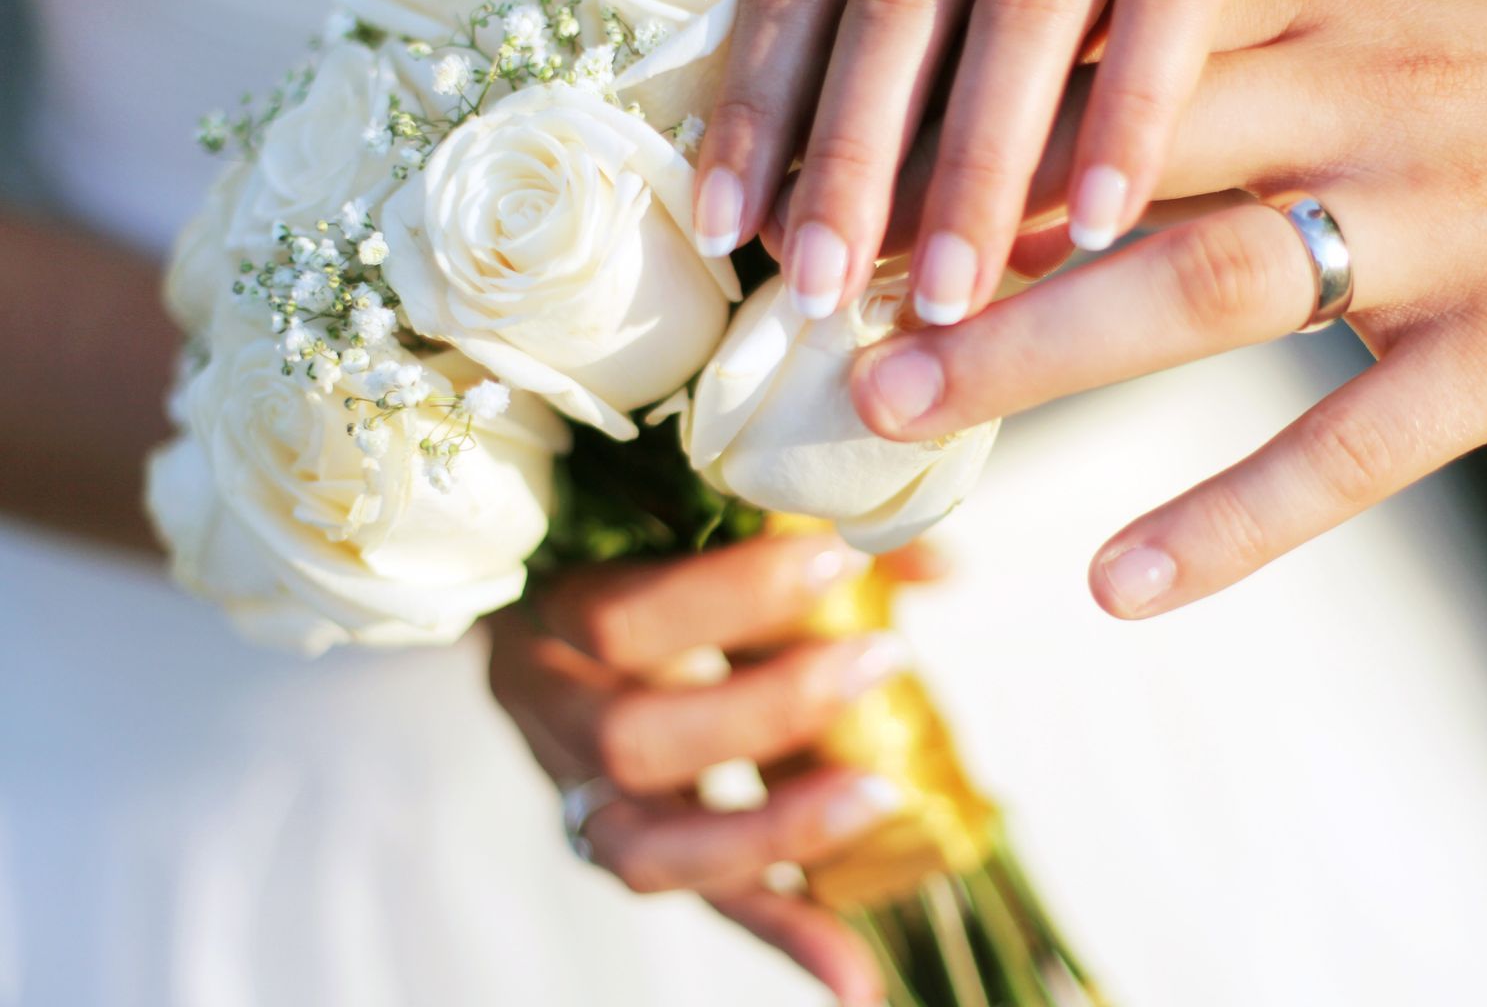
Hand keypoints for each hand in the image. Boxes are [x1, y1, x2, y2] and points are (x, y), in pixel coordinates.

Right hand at [489, 532, 924, 1005]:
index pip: (616, 619)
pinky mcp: (632, 852)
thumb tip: (937, 562)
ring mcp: (580, 796)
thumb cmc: (639, 555)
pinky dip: (786, 934)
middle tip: (880, 657)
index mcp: (549, 614)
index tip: (840, 557)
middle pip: (634, 739)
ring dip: (778, 827)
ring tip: (882, 795)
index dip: (728, 597)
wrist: (556, 616)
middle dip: (769, 707)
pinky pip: (703, 901)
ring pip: (649, 847)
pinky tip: (858, 975)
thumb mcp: (694, 524)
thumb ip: (803, 533)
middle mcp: (550, 715)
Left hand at [692, 0, 1397, 326]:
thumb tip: (824, 263)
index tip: (730, 235)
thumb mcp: (1002, 46)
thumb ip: (921, 113)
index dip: (760, 105)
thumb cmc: (1123, 17)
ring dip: (981, 157)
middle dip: (854, 154)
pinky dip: (1127, 114)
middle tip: (827, 289)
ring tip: (951, 291)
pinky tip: (1098, 229)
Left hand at [847, 0, 1486, 618]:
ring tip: (906, 407)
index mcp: (1320, 8)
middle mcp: (1368, 99)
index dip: (959, 122)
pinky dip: (1227, 518)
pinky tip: (1118, 581)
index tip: (837, 189)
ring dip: (1043, 354)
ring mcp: (1444, 226)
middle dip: (959, 235)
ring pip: (1212, 283)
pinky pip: (1351, 446)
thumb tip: (1019, 121)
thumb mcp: (1368, 29)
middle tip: (823, 310)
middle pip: (1125, 161)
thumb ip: (1218, 55)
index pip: (1106, 49)